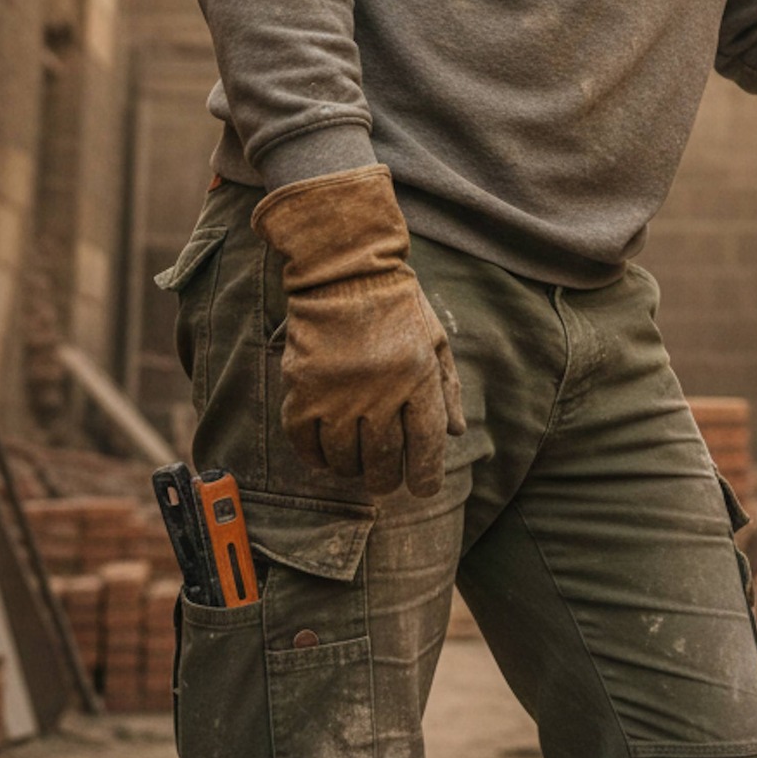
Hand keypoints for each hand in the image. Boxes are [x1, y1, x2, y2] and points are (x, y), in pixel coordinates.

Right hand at [251, 165, 465, 496]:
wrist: (344, 269)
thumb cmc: (397, 304)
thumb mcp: (435, 339)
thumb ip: (447, 388)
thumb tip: (454, 434)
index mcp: (418, 377)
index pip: (425, 444)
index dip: (425, 475)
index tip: (423, 489)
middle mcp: (379, 390)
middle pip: (383, 460)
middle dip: (387, 480)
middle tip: (385, 482)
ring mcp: (338, 392)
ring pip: (344, 458)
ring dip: (352, 470)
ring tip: (357, 466)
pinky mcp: (302, 389)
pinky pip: (305, 443)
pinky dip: (315, 456)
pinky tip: (325, 454)